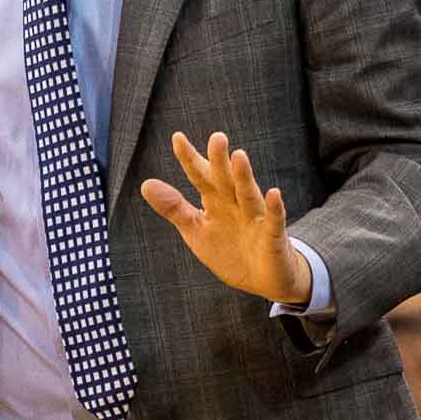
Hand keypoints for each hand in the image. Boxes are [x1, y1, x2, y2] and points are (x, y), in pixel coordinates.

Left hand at [140, 131, 311, 304]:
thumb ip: (174, 208)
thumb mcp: (195, 230)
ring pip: (248, 195)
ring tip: (239, 155)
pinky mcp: (273, 238)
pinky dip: (274, 208)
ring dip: (243, 177)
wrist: (263, 282)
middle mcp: (235, 205)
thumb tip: (146, 184)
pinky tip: (273, 193)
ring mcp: (255, 220)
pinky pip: (274, 222)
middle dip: (220, 160)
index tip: (177, 137)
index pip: (200, 176)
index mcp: (215, 201)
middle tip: (216, 137)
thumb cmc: (229, 251)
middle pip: (225, 180)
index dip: (189, 159)